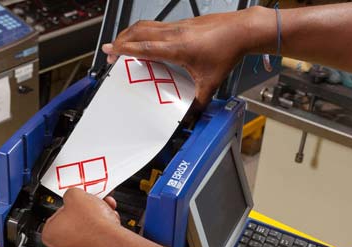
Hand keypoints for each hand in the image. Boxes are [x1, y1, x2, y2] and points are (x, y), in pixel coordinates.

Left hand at [42, 189, 124, 246]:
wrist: (113, 244)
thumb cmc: (92, 226)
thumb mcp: (75, 196)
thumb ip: (71, 194)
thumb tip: (73, 195)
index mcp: (49, 234)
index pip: (57, 213)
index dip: (70, 204)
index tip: (77, 200)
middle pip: (74, 222)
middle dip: (86, 210)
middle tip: (92, 204)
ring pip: (87, 229)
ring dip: (97, 218)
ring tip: (105, 210)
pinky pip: (97, 238)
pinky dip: (104, 229)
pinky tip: (110, 221)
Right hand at [102, 8, 267, 108]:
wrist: (242, 30)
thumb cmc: (227, 50)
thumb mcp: (211, 82)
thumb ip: (198, 102)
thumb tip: (190, 118)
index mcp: (177, 48)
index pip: (143, 47)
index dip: (124, 49)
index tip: (110, 50)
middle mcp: (174, 34)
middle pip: (138, 31)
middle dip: (121, 40)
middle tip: (111, 50)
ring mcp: (177, 26)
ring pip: (146, 25)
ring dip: (131, 33)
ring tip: (123, 43)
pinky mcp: (182, 23)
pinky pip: (156, 25)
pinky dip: (144, 31)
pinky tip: (145, 40)